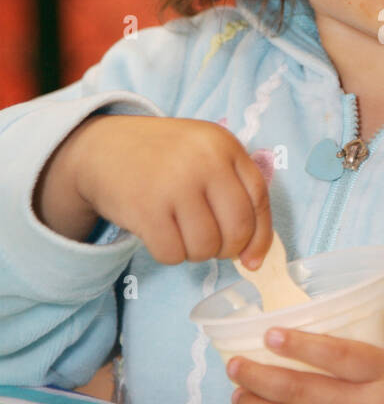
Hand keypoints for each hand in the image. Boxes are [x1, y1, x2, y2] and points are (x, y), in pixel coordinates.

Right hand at [69, 115, 272, 268]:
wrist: (102, 147)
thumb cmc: (162, 158)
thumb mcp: (204, 155)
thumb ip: (233, 192)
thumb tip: (253, 257)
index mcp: (223, 145)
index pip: (259, 198)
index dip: (261, 236)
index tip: (253, 258)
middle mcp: (203, 161)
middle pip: (237, 229)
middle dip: (227, 249)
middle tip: (210, 245)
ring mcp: (174, 184)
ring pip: (206, 247)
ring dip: (195, 252)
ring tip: (180, 234)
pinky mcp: (145, 209)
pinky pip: (173, 254)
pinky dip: (169, 254)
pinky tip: (159, 234)